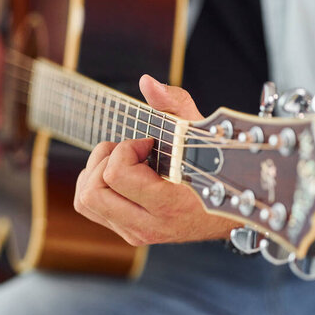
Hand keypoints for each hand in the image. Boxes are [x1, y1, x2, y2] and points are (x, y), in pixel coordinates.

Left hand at [73, 75, 241, 244]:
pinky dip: (95, 184)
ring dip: (96, 173)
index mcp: (168, 205)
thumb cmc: (215, 168)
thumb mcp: (201, 131)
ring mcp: (135, 232)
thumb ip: (174, 104)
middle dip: (104, 161)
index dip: (125, 149)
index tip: (147, 143)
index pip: (116, 175)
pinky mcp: (127, 232)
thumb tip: (146, 82)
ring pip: (84, 201)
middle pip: (91, 192)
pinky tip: (119, 175)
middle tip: (129, 151)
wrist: (229, 210)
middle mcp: (148, 226)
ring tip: (123, 162)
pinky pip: (89, 207)